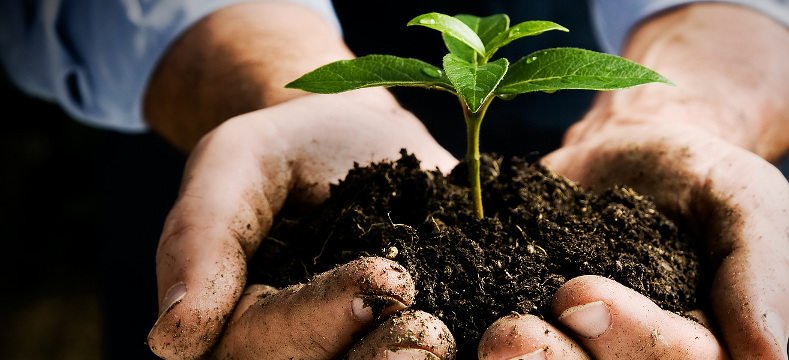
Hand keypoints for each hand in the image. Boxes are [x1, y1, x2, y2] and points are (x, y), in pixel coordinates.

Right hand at [146, 90, 458, 358]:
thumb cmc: (286, 147)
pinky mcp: (419, 331)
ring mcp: (360, 348)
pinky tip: (498, 340)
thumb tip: (173, 339)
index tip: (385, 278)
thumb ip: (199, 240)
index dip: (323, 319)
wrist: (356, 136)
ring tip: (457, 343)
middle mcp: (304, 350)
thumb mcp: (233, 166)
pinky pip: (437, 354)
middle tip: (431, 336)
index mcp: (243, 327)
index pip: (267, 342)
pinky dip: (468, 352)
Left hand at [472, 3, 788, 357]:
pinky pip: (496, 347)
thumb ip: (761, 272)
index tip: (579, 292)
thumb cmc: (702, 176)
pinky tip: (443, 335)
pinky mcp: (528, 323)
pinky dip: (467, 347)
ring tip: (486, 339)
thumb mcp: (748, 202)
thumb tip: (767, 356)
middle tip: (510, 334)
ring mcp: (580, 348)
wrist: (632, 149)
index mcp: (700, 351)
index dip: (631, 341)